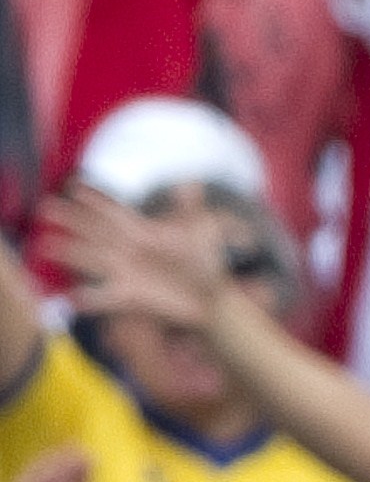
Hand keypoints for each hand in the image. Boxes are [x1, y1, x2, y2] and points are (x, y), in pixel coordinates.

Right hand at [40, 186, 231, 330]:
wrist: (211, 295)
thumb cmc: (202, 260)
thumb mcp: (199, 229)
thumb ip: (190, 205)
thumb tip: (191, 181)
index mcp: (141, 230)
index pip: (113, 210)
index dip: (96, 199)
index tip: (75, 187)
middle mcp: (128, 249)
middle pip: (95, 230)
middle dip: (73, 219)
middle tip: (47, 206)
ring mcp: (127, 271)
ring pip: (93, 258)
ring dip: (70, 252)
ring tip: (45, 245)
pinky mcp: (133, 295)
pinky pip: (107, 298)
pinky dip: (91, 299)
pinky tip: (73, 299)